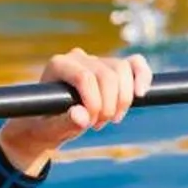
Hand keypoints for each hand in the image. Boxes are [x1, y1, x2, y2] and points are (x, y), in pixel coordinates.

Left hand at [0, 48, 152, 174]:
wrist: (47, 124)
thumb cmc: (44, 125)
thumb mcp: (49, 129)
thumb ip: (64, 122)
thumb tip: (81, 115)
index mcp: (58, 65)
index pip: (85, 77)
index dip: (94, 102)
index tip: (91, 124)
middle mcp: (78, 57)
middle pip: (107, 74)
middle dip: (109, 103)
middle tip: (98, 125)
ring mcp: (96, 60)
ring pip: (123, 69)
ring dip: (123, 98)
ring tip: (111, 118)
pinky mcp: (112, 67)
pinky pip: (134, 64)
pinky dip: (142, 76)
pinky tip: (141, 94)